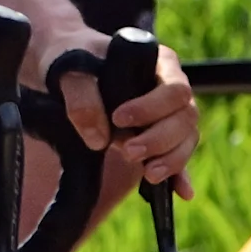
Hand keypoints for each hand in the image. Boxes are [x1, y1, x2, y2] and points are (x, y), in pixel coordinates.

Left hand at [47, 25, 197, 193]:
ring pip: (186, 138)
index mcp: (159, 63)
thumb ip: (82, 97)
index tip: (119, 118)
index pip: (174, 89)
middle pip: (186, 117)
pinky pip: (176, 155)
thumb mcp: (70, 71)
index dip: (152, 108)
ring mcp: (167, 114)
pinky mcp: (157, 135)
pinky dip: (179, 175)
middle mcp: (170, 88)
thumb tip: (99, 138)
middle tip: (128, 151)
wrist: (64, 66)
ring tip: (148, 174)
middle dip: (160, 139)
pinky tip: (181, 193)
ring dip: (170, 159)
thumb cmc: (71, 58)